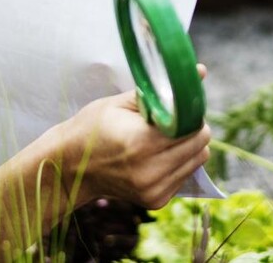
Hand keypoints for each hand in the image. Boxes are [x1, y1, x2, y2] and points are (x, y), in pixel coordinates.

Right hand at [53, 88, 210, 209]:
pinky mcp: (155, 200)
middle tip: (173, 122)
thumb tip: (201, 71)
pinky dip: (178, 163)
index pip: (192, 129)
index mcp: (141, 142)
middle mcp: (150, 171)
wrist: (70, 166)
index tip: (180, 108)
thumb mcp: (121, 102)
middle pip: (200, 146)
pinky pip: (184, 176)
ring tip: (163, 138)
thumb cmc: (93, 127)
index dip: (191, 115)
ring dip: (188, 147)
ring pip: (197, 162)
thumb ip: (162, 89)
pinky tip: (157, 156)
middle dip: (193, 130)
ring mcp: (153, 190)